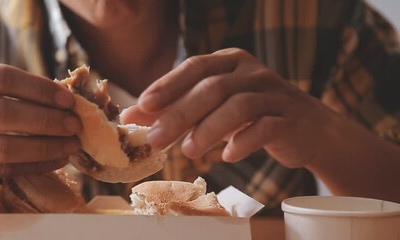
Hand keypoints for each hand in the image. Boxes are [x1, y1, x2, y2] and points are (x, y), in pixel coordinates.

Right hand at [0, 59, 80, 182]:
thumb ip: (13, 88)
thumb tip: (65, 100)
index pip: (2, 78)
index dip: (39, 89)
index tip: (68, 100)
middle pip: (3, 113)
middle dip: (46, 120)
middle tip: (75, 125)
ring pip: (3, 148)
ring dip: (45, 147)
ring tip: (71, 145)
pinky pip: (2, 169)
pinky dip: (35, 165)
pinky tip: (57, 160)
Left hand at [121, 48, 345, 167]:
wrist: (308, 128)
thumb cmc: (252, 116)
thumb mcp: (213, 109)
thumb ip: (176, 109)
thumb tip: (132, 117)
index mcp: (230, 62)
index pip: (194, 67)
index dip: (168, 85)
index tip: (143, 105)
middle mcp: (252, 72)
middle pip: (213, 87)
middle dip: (180, 113)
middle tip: (156, 139)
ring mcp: (274, 93)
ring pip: (239, 105)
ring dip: (210, 129)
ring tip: (189, 152)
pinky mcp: (289, 118)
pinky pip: (266, 126)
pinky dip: (244, 141)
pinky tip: (228, 156)